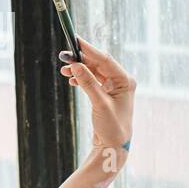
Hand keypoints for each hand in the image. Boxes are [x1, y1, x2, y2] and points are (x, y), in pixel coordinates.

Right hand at [58, 36, 135, 167]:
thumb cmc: (112, 127)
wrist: (113, 147)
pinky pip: (92, 80)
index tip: (75, 40)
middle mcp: (121, 81)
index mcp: (125, 80)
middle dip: (81, 59)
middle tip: (64, 56)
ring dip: (79, 69)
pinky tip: (71, 79)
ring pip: (93, 71)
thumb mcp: (99, 104)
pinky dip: (81, 78)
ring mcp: (113, 87)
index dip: (89, 49)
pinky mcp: (105, 94)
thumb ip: (88, 83)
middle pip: (98, 63)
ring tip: (64, 70)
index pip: (105, 59)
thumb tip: (76, 64)